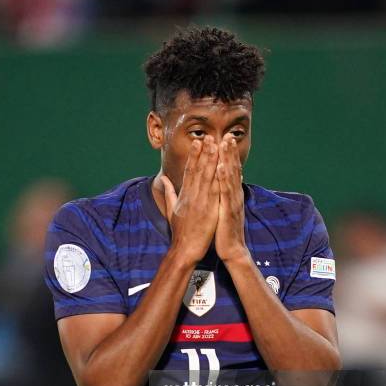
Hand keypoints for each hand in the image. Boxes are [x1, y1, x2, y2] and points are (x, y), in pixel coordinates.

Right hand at [160, 136, 218, 266]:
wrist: (184, 249)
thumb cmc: (180, 232)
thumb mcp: (171, 210)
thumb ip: (169, 193)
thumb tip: (164, 179)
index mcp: (184, 195)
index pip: (190, 171)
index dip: (194, 155)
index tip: (198, 141)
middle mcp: (192, 195)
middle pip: (198, 169)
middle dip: (204, 152)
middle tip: (209, 136)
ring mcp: (200, 202)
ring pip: (207, 176)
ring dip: (212, 159)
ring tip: (216, 144)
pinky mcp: (209, 209)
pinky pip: (215, 190)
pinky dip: (219, 177)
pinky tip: (222, 166)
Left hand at [215, 135, 247, 263]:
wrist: (232, 249)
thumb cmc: (224, 230)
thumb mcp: (222, 209)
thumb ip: (221, 196)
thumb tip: (220, 185)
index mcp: (230, 194)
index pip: (229, 171)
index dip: (226, 155)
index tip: (222, 139)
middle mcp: (234, 195)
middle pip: (232, 169)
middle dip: (229, 152)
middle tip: (227, 135)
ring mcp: (233, 201)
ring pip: (231, 176)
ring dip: (228, 159)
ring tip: (225, 144)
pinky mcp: (229, 210)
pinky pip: (227, 191)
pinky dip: (225, 178)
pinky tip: (222, 167)